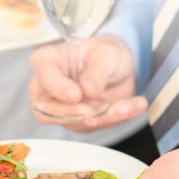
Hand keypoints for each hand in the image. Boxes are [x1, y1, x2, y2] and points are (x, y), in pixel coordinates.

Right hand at [29, 35, 147, 131]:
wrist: (116, 66)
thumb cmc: (103, 52)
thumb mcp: (106, 52)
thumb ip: (97, 69)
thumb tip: (87, 90)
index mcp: (47, 61)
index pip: (44, 77)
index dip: (58, 88)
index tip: (76, 94)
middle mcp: (47, 89)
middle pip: (48, 110)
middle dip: (78, 112)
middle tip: (102, 106)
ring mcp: (59, 109)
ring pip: (73, 122)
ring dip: (103, 117)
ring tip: (128, 105)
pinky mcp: (77, 122)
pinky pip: (93, 127)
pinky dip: (115, 119)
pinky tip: (133, 106)